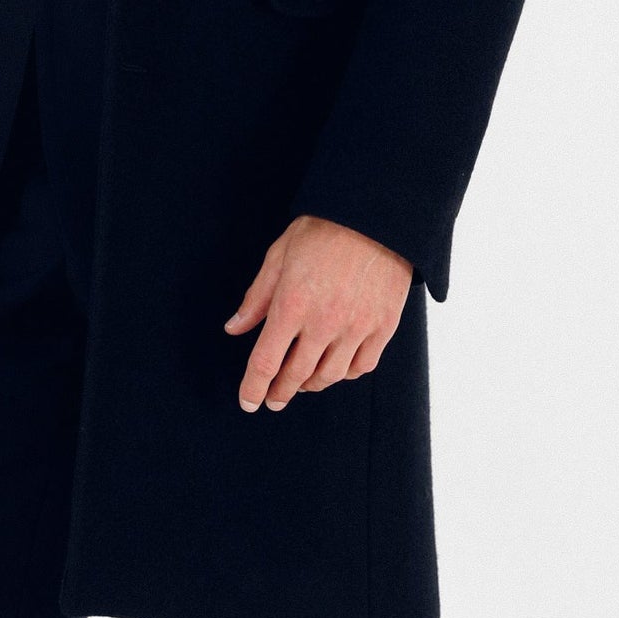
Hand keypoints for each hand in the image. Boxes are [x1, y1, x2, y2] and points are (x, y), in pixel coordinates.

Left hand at [224, 214, 412, 412]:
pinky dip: (346, 374)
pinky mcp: (383, 327)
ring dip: (311, 385)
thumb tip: (235, 328)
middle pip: (296, 375)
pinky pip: (362, 366)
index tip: (248, 401)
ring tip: (302, 383)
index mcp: (292, 305)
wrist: (375, 215)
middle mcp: (324, 323)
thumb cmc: (323, 230)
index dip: (252, 387)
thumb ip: (257, 297)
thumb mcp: (279, 256)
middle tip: (273, 398)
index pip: (265, 362)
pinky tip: (336, 368)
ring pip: (330, 376)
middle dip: (279, 392)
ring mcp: (357, 328)